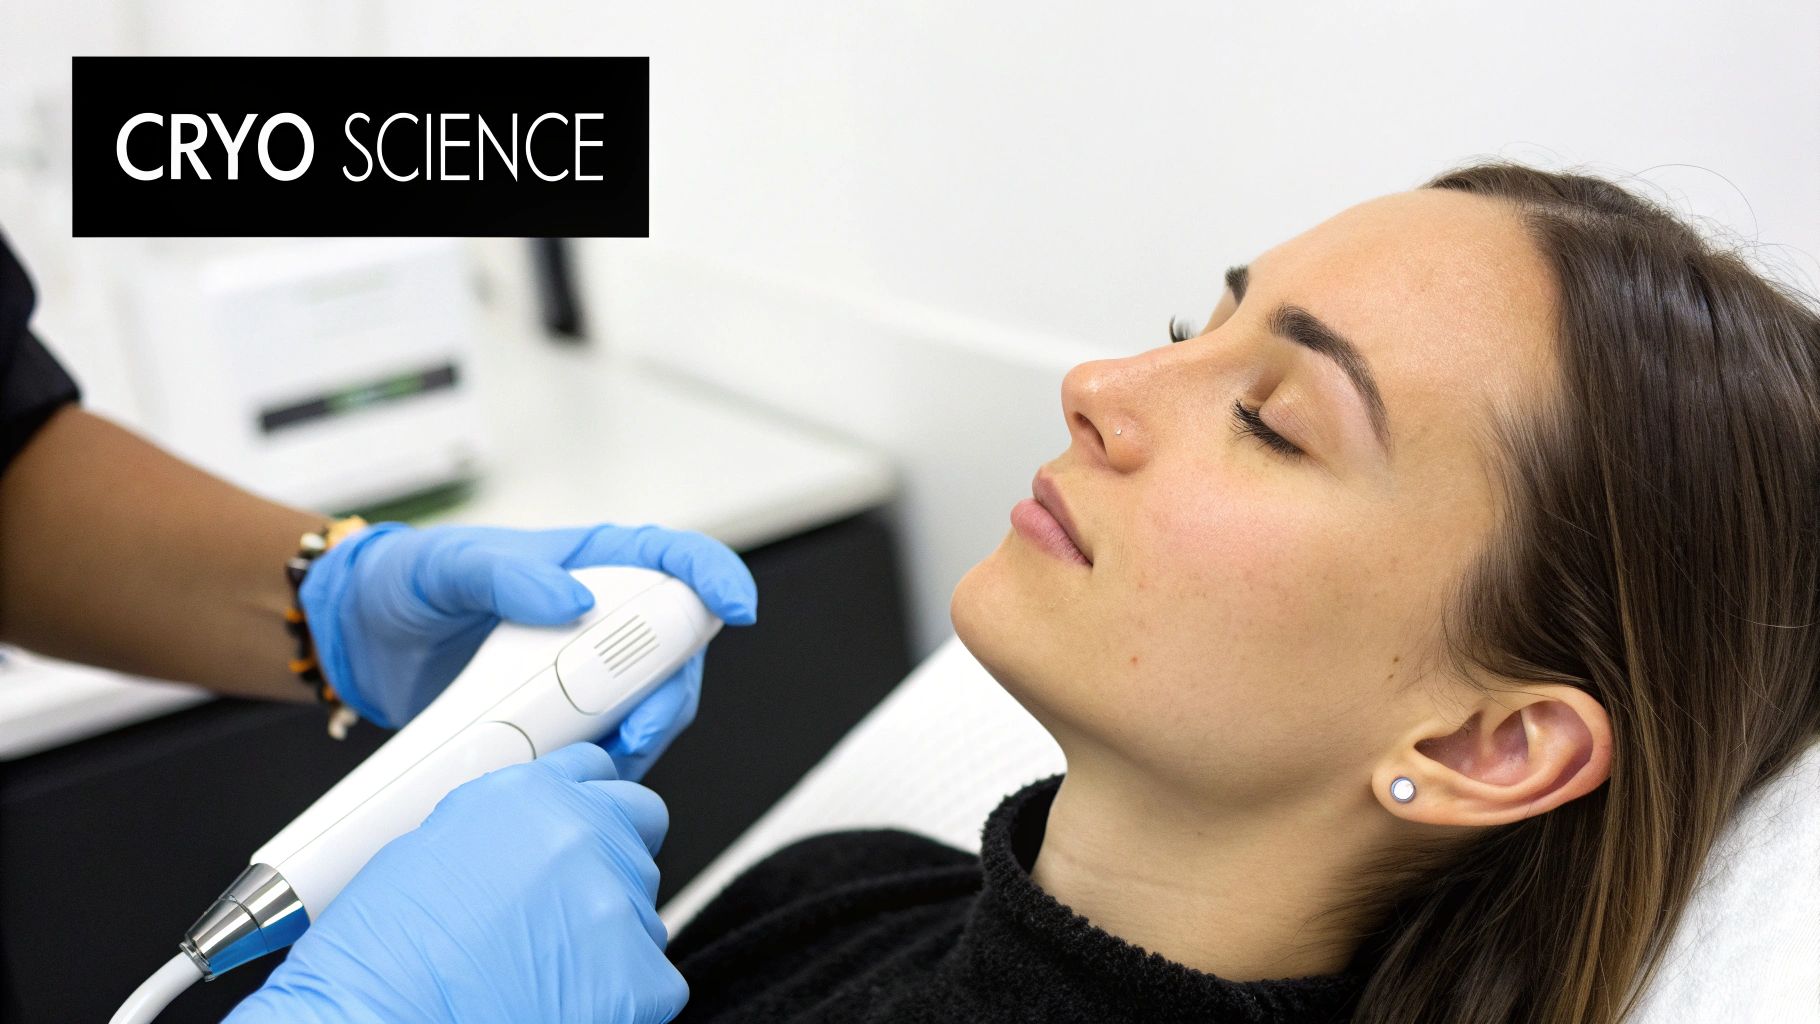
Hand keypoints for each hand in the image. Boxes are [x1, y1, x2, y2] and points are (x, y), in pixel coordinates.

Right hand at [224, 743, 686, 1023]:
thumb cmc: (380, 960)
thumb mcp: (428, 852)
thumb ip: (502, 830)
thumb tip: (526, 841)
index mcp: (529, 797)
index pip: (598, 774)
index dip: (591, 806)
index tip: (587, 828)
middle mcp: (582, 837)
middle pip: (636, 830)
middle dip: (610, 860)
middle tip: (565, 907)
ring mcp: (615, 905)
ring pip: (642, 909)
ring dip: (607, 932)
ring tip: (539, 969)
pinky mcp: (639, 974)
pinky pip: (651, 976)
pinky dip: (617, 992)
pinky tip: (559, 1000)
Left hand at [300, 521, 756, 776]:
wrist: (364, 641)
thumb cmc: (408, 583)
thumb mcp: (449, 566)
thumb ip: (507, 574)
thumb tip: (570, 599)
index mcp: (591, 561)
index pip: (676, 558)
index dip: (717, 579)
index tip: (738, 608)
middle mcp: (603, 614)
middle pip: (679, 649)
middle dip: (673, 693)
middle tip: (638, 730)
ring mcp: (588, 669)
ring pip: (652, 705)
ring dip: (639, 738)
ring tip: (595, 762)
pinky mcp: (567, 715)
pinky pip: (610, 743)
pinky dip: (603, 765)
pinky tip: (574, 777)